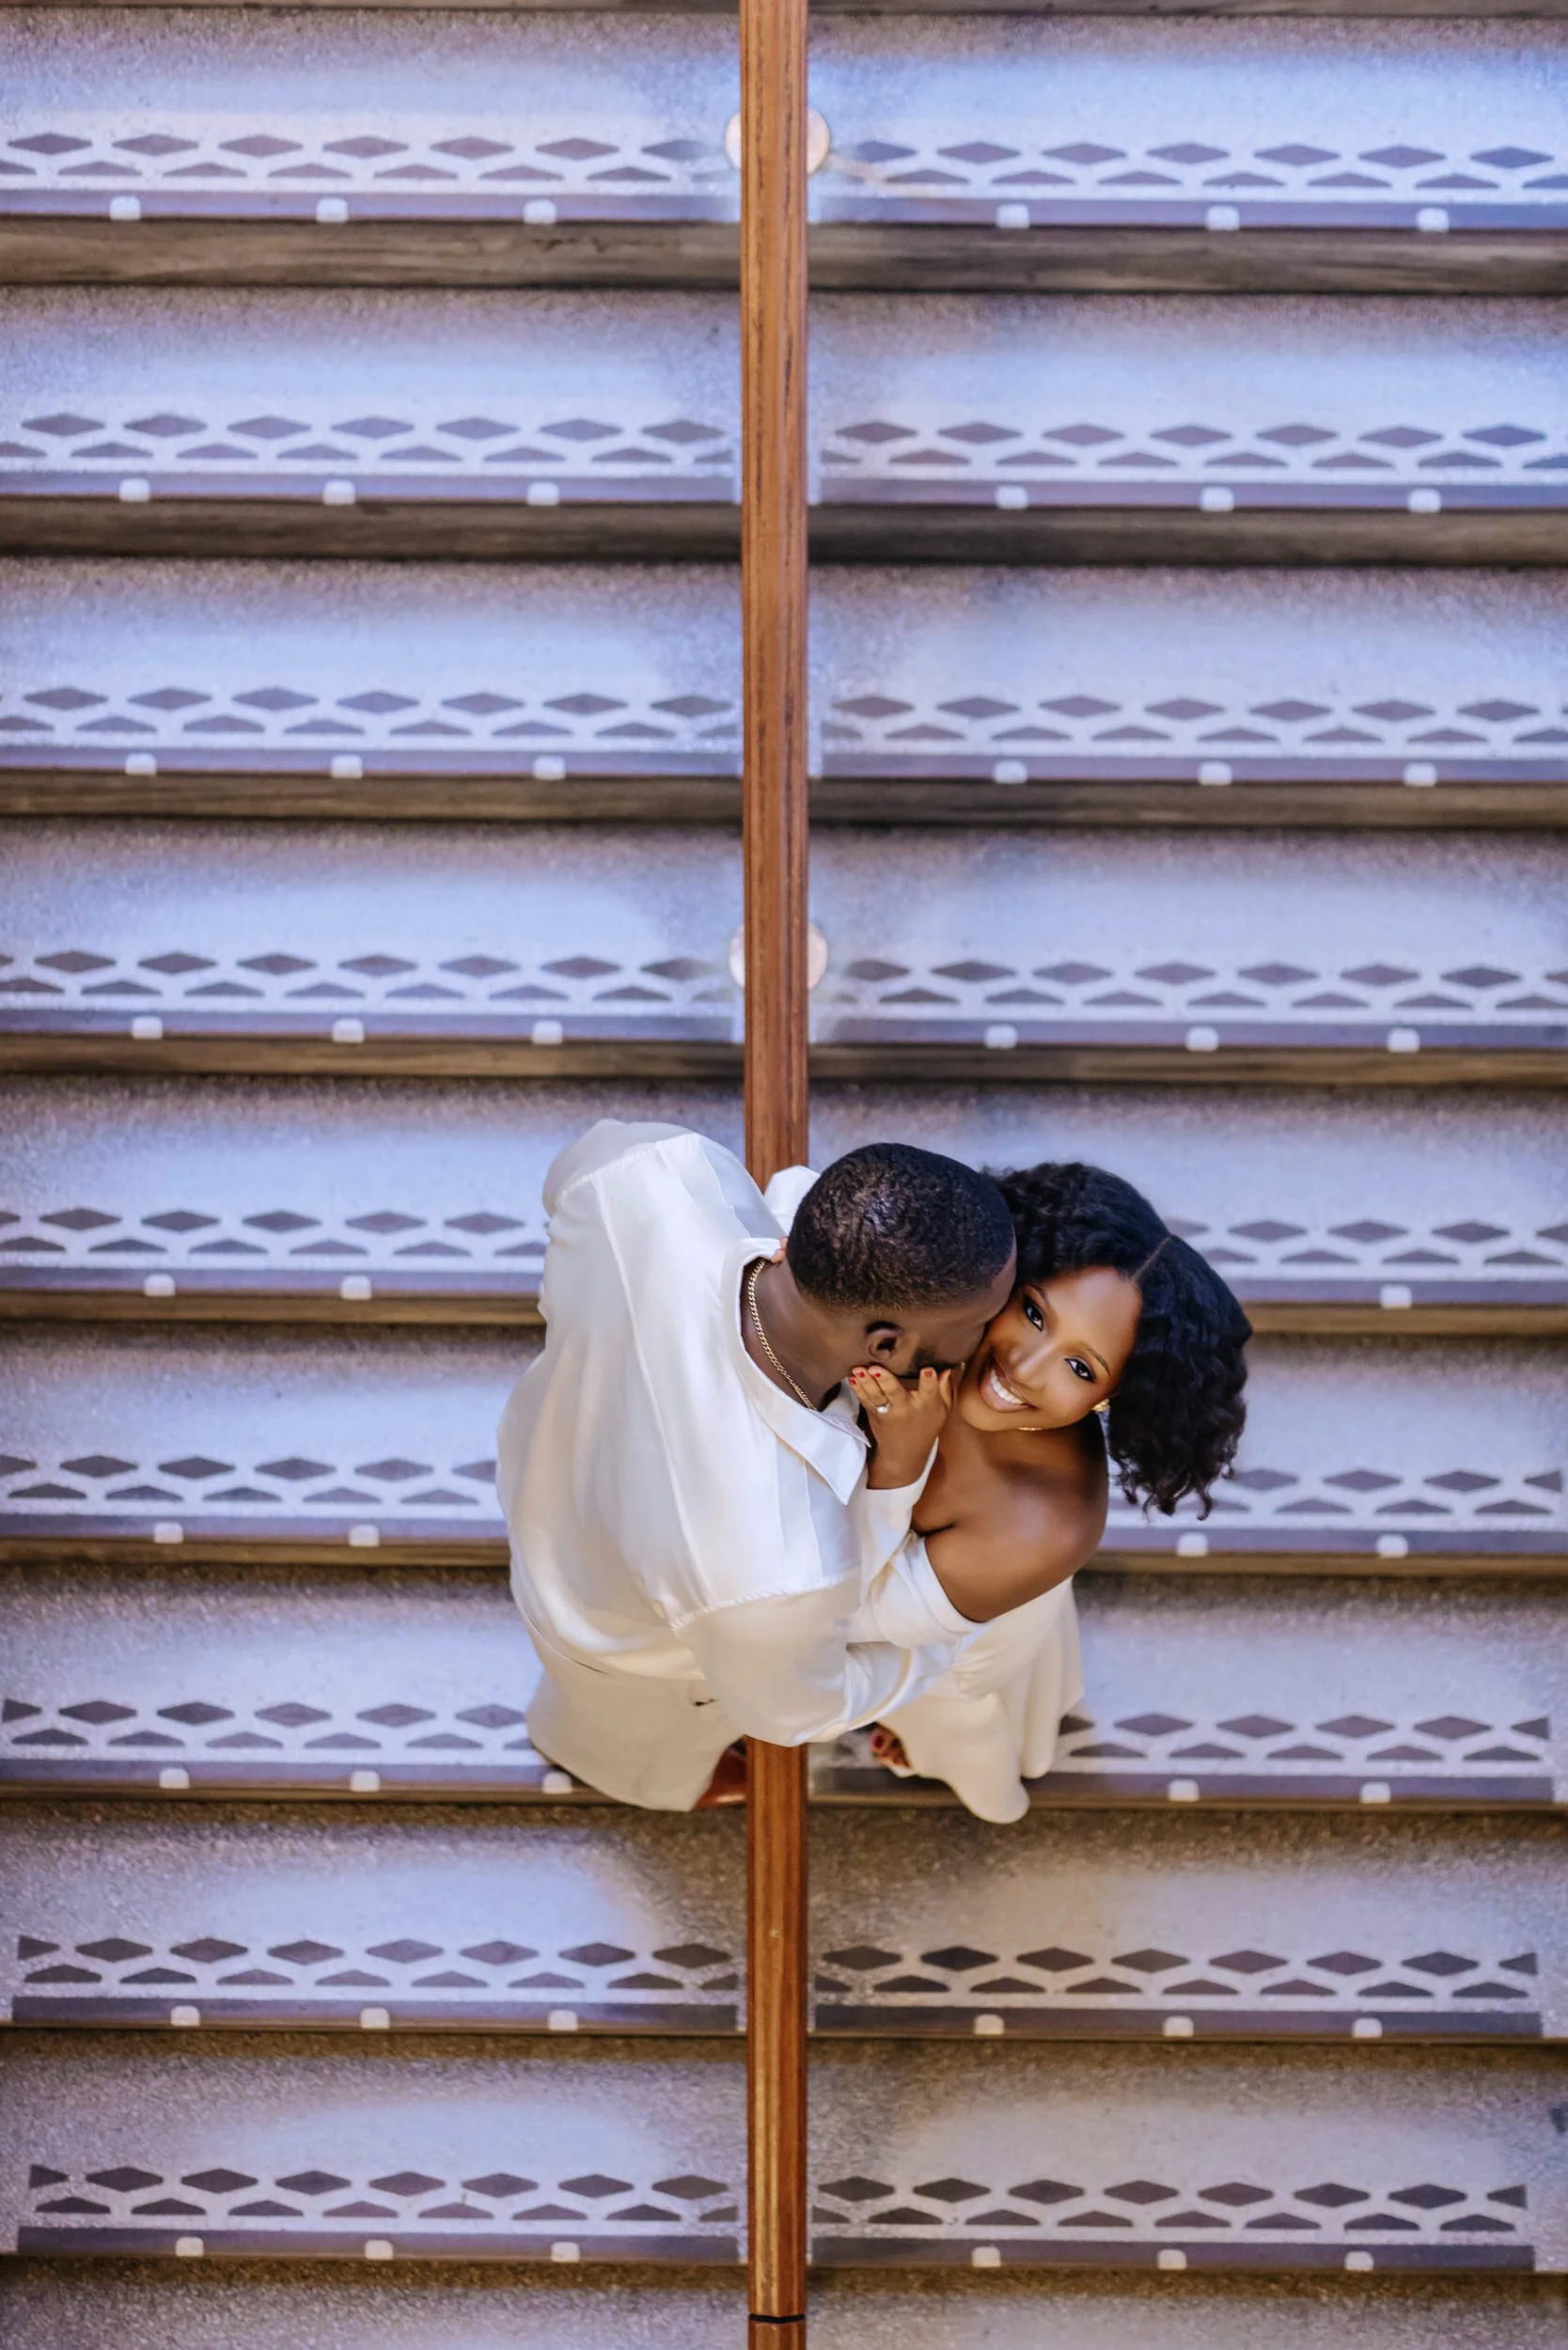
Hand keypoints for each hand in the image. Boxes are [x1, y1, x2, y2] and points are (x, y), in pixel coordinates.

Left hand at [850, 1364, 953, 1488]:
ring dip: (866, 1382)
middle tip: (876, 1368)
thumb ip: (944, 1389)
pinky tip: (851, 1377)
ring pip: (876, 1395)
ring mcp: (887, 1412)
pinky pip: (864, 1400)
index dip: (929, 1380)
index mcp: (926, 1405)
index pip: (929, 1391)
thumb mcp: (941, 1411)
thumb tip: (947, 1368)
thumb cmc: (926, 1427)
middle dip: (885, 1380)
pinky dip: (857, 1389)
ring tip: (858, 1369)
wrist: (904, 1454)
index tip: (927, 1369)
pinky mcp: (873, 1414)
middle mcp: (906, 1408)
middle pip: (895, 1393)